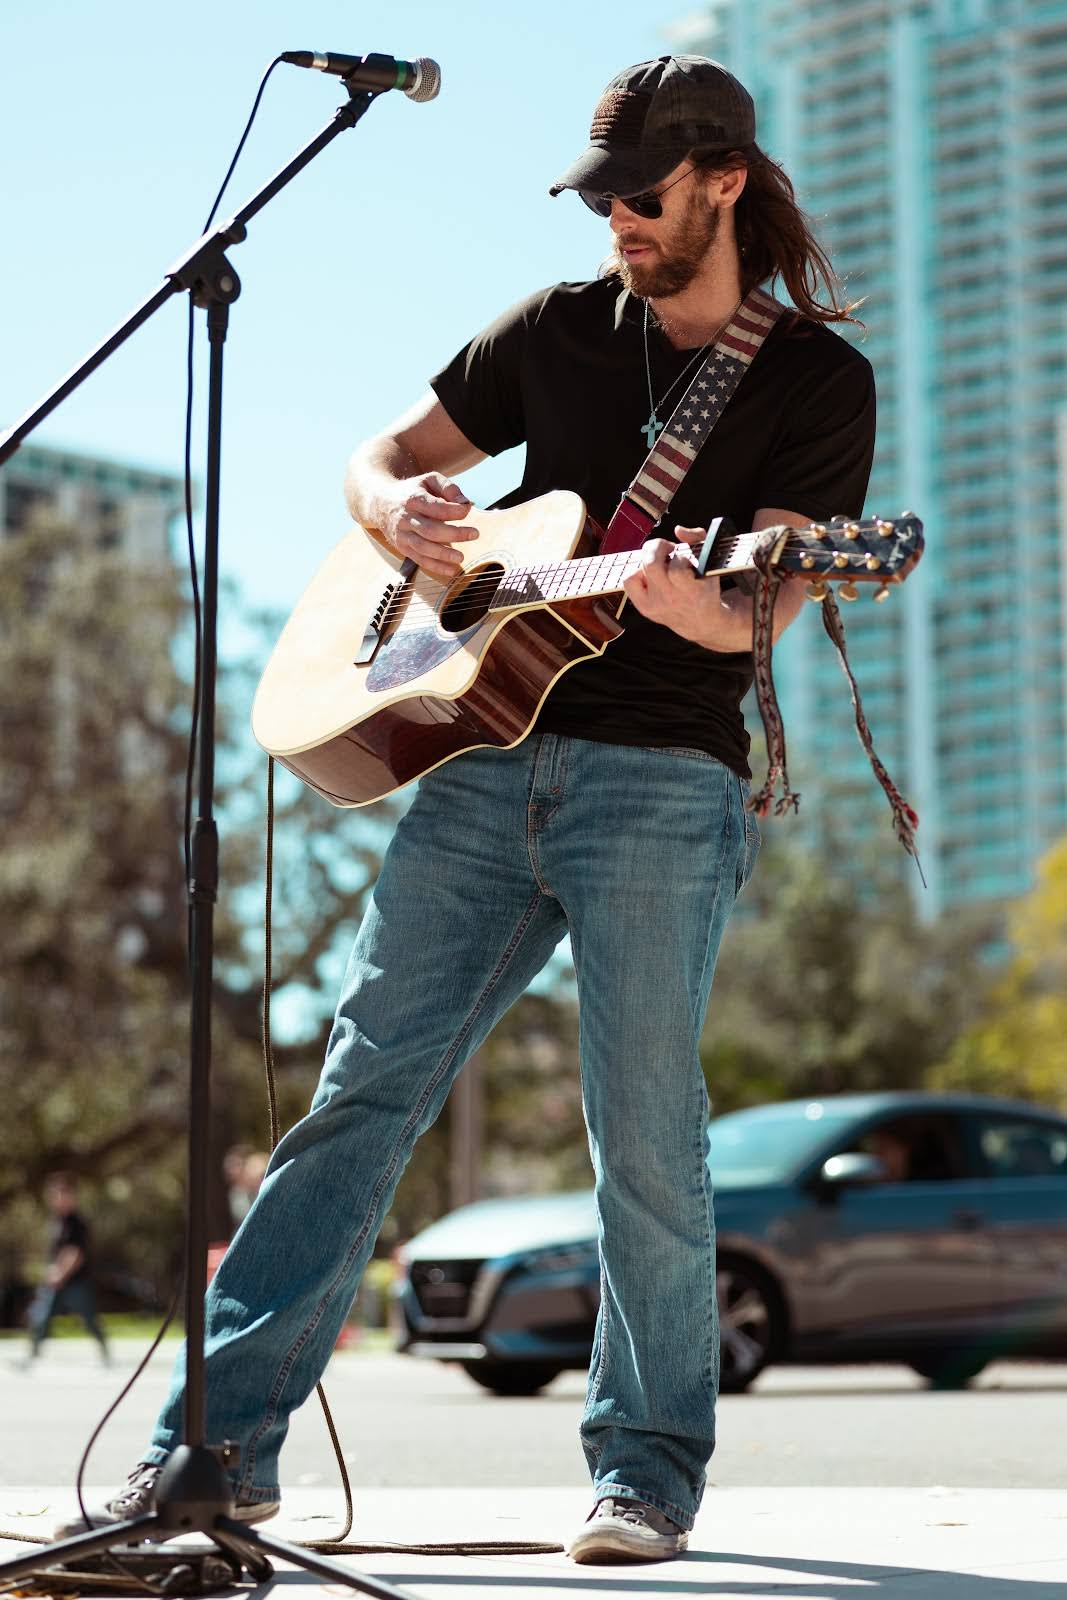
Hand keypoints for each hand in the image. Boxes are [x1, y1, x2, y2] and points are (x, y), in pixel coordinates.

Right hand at [378, 471, 477, 581]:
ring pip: (423, 548)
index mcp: (413, 499)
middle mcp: (406, 518)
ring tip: (461, 557)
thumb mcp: (429, 480)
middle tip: (475, 534)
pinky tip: (452, 569)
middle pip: (431, 530)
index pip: (436, 508)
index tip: (467, 510)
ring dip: (444, 554)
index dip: (454, 511)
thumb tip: (466, 503)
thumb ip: (449, 488)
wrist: (380, 503)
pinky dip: (436, 567)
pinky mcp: (402, 547)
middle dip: (455, 534)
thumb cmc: (412, 491)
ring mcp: (402, 535)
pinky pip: (420, 560)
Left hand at [622, 530, 722, 645]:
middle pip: (651, 565)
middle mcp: (672, 600)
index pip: (676, 569)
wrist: (701, 621)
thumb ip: (698, 539)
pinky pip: (629, 581)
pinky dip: (637, 572)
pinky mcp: (644, 608)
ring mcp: (655, 605)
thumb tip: (678, 530)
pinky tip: (650, 575)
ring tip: (660, 564)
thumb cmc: (704, 587)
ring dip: (648, 560)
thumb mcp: (709, 562)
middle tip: (667, 549)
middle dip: (657, 548)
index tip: (683, 556)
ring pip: (638, 570)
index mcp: (692, 590)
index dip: (678, 556)